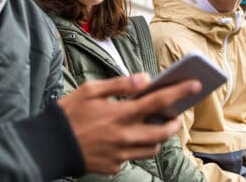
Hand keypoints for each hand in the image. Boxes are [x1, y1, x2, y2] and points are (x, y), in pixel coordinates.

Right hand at [58, 73, 200, 174]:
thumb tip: (146, 79)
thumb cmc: (69, 113)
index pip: (159, 101)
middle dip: (175, 122)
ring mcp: (120, 154)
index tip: (196, 85)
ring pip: (152, 148)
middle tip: (175, 115)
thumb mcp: (90, 90)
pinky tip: (125, 139)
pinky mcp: (113, 167)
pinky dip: (135, 148)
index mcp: (121, 114)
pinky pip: (132, 158)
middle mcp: (125, 136)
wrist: (49, 146)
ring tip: (154, 126)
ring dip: (158, 137)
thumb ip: (120, 84)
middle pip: (163, 131)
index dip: (180, 92)